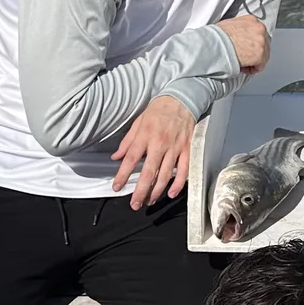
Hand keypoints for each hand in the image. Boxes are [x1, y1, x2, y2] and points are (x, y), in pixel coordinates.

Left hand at [111, 95, 195, 209]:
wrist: (182, 99)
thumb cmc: (158, 111)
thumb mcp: (138, 122)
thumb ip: (127, 142)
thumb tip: (116, 157)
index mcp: (145, 135)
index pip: (131, 159)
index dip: (123, 175)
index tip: (116, 187)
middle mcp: (160, 143)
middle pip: (149, 172)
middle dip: (140, 191)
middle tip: (134, 205)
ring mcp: (175, 148)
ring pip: (165, 175)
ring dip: (156, 191)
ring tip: (149, 201)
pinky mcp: (187, 150)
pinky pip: (184, 170)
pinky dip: (178, 184)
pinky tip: (171, 193)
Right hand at [216, 14, 270, 75]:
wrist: (213, 44)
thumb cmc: (216, 36)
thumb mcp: (230, 24)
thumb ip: (240, 29)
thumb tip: (241, 36)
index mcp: (252, 20)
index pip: (258, 33)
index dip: (252, 44)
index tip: (244, 49)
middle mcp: (259, 28)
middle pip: (264, 44)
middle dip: (255, 52)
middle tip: (244, 58)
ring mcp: (261, 41)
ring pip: (264, 56)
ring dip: (253, 61)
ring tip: (241, 63)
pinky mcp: (260, 55)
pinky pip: (260, 66)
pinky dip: (252, 69)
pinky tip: (242, 67)